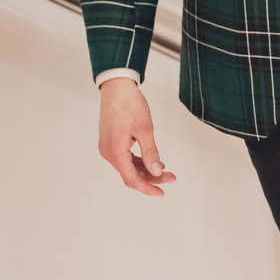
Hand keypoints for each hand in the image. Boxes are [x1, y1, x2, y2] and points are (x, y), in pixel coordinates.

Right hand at [98, 78, 175, 196]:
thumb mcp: (145, 129)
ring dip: (146, 169)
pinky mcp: (111, 141)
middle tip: (171, 177)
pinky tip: (152, 161)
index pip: (132, 179)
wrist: (116, 86)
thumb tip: (157, 171)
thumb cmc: (129, 104)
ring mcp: (108, 147)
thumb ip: (151, 153)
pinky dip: (139, 161)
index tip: (162, 193)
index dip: (148, 188)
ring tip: (166, 170)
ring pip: (128, 166)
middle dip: (151, 178)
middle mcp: (108, 152)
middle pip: (131, 174)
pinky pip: (125, 157)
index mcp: (115, 152)